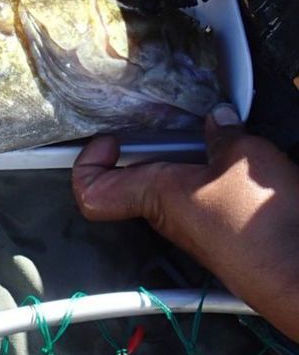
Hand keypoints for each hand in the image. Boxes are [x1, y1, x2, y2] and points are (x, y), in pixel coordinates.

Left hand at [73, 104, 298, 340]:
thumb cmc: (265, 226)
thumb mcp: (244, 156)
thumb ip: (224, 134)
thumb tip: (219, 120)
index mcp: (155, 196)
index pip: (91, 193)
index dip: (88, 164)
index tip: (109, 140)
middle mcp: (167, 216)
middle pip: (135, 178)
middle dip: (151, 146)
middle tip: (171, 125)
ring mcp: (195, 228)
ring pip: (173, 186)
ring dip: (189, 159)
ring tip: (215, 138)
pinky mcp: (223, 235)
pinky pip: (205, 199)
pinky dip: (215, 176)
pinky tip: (242, 163)